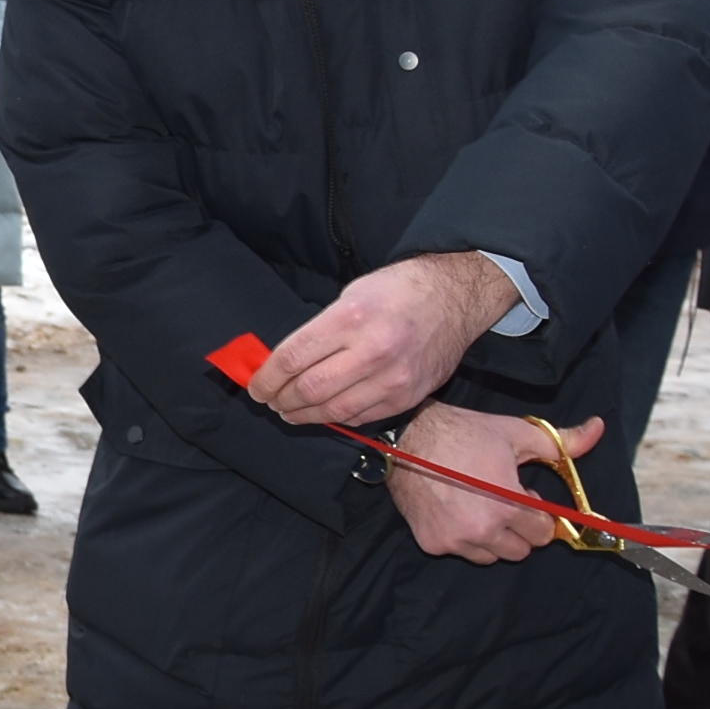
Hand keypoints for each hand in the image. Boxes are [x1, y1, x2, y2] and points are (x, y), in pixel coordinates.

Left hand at [245, 252, 518, 427]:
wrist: (453, 297)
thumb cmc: (396, 291)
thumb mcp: (349, 296)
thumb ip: (317, 332)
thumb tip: (281, 363)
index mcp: (351, 319)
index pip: (292, 360)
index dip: (266, 378)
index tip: (256, 386)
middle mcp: (372, 352)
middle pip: (308, 390)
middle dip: (280, 400)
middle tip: (270, 400)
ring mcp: (392, 378)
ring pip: (332, 410)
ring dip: (303, 415)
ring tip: (290, 411)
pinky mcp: (407, 396)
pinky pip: (360, 417)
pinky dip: (335, 417)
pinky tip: (323, 411)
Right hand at [383, 404, 588, 564]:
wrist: (406, 437)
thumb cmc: (463, 434)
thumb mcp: (517, 434)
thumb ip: (562, 442)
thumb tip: (598, 428)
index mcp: (508, 504)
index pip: (543, 533)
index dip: (540, 516)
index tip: (529, 500)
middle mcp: (482, 529)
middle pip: (520, 551)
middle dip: (520, 530)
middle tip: (505, 502)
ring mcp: (455, 540)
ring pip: (491, 556)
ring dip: (493, 538)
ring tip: (481, 507)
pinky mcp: (433, 543)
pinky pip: (461, 551)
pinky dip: (464, 538)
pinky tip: (457, 510)